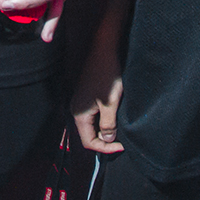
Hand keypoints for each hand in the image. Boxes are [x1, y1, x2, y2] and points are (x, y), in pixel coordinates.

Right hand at [71, 34, 124, 153]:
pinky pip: (94, 116)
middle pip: (89, 135)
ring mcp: (81, 103)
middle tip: (122, 141)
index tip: (121, 146)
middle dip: (105, 140)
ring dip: (106, 130)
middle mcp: (76, 110)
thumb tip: (107, 140)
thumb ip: (108, 125)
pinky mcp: (87, 97)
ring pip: (92, 125)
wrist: (103, 51)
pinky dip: (104, 120)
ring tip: (120, 129)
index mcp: (79, 114)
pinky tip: (115, 116)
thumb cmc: (107, 75)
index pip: (89, 142)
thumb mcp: (111, 103)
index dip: (105, 148)